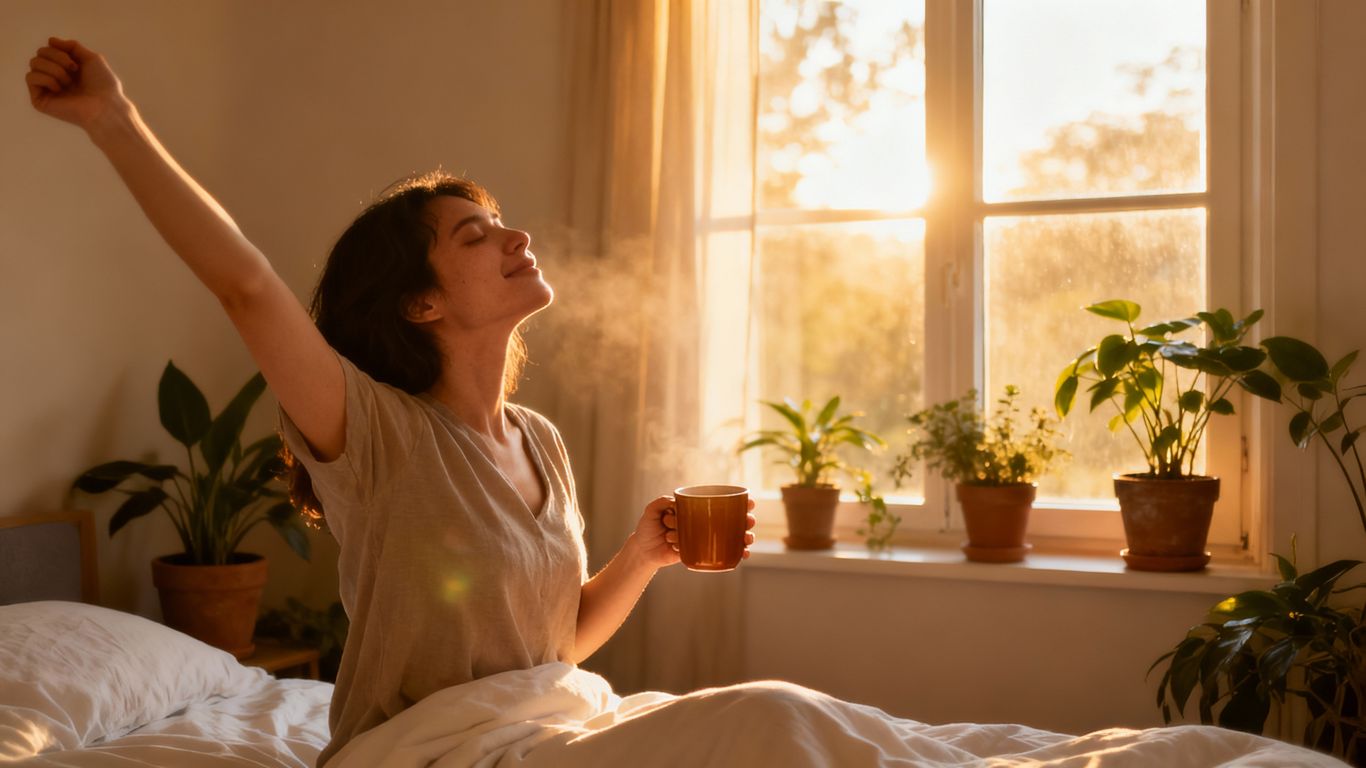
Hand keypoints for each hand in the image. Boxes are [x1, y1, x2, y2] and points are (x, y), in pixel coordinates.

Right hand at [26, 37, 127, 128]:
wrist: (104, 106)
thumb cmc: (103, 85)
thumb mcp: (91, 58)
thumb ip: (72, 46)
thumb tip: (50, 40)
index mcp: (65, 68)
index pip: (49, 48)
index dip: (60, 50)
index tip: (76, 62)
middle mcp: (54, 77)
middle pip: (40, 53)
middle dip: (57, 57)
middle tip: (73, 70)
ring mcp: (46, 88)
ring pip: (34, 63)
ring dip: (54, 69)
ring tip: (68, 82)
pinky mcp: (39, 99)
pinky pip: (31, 77)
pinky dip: (46, 79)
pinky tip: (59, 89)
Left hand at [631, 495, 757, 570]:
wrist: (643, 551)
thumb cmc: (648, 528)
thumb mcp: (651, 511)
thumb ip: (660, 503)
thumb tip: (676, 504)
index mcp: (696, 510)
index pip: (721, 503)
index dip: (739, 502)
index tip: (750, 502)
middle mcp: (703, 523)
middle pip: (731, 520)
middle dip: (746, 520)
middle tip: (749, 521)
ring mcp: (704, 538)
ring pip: (731, 536)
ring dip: (745, 537)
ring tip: (747, 538)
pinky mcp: (702, 552)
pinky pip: (723, 553)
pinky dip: (736, 554)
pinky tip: (744, 554)